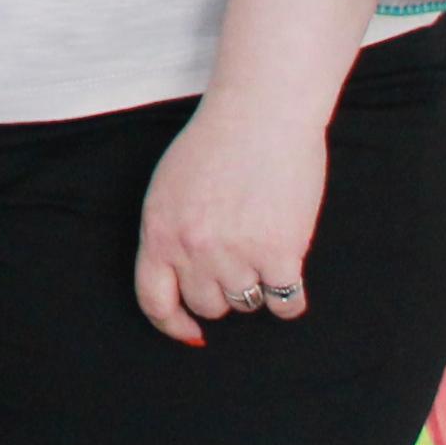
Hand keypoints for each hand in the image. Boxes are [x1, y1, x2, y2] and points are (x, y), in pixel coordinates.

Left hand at [134, 96, 327, 343]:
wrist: (261, 112)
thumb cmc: (218, 143)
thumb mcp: (171, 187)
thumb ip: (172, 232)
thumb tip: (183, 280)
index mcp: (159, 230)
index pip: (154, 300)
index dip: (172, 324)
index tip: (191, 332)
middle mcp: (193, 248)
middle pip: (208, 305)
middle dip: (222, 291)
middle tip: (239, 257)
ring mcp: (236, 254)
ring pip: (247, 305)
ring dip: (258, 287)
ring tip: (263, 246)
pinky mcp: (279, 255)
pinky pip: (287, 305)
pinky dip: (291, 297)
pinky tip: (289, 268)